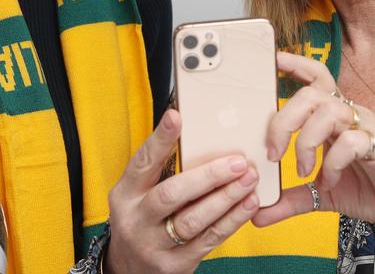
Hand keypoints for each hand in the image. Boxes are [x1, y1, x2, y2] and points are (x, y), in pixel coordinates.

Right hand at [105, 109, 260, 273]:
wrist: (130, 270)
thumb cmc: (143, 219)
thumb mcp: (138, 193)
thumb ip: (160, 169)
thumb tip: (189, 126)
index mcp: (125, 194)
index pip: (142, 162)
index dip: (160, 140)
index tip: (176, 116)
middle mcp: (135, 219)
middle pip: (172, 194)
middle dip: (208, 176)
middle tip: (238, 162)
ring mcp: (154, 245)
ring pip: (194, 220)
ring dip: (226, 198)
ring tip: (249, 179)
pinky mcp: (175, 264)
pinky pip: (209, 240)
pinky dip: (232, 220)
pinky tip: (248, 203)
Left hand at [251, 52, 374, 232]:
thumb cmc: (374, 190)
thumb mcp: (325, 197)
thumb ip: (293, 200)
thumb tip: (258, 214)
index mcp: (336, 120)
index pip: (318, 80)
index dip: (297, 66)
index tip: (274, 60)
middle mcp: (351, 117)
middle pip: (311, 94)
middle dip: (284, 119)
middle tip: (273, 153)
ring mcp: (368, 128)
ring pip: (328, 111)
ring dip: (306, 142)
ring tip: (303, 171)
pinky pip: (350, 142)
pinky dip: (331, 164)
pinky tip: (329, 182)